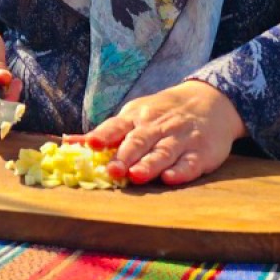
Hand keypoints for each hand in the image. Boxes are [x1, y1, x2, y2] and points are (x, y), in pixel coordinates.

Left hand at [73, 80, 244, 186]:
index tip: (89, 144)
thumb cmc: (162, 113)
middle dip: (124, 156)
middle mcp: (157, 127)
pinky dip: (181, 171)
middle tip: (111, 171)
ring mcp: (180, 139)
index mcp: (137, 117)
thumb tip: (69, 143)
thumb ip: (105, 133)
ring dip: (149, 164)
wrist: (210, 101)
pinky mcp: (201, 153)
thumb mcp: (134, 115)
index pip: (117, 126)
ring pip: (163, 153)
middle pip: (139, 141)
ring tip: (135, 176)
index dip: (102, 135)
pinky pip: (190, 163)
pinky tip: (170, 177)